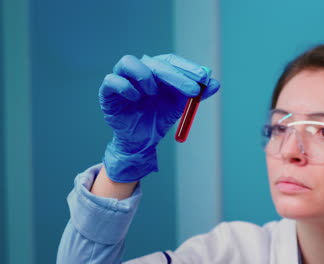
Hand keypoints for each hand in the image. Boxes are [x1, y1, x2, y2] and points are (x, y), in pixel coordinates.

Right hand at [99, 54, 219, 182]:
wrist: (141, 142)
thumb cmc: (159, 119)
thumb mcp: (180, 106)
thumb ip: (196, 94)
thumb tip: (216, 84)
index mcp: (156, 70)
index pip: (170, 60)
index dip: (187, 67)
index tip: (203, 77)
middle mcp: (139, 71)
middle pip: (155, 62)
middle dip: (175, 75)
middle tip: (192, 90)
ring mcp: (122, 79)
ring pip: (128, 62)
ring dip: (145, 75)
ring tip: (153, 93)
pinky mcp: (107, 93)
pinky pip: (112, 80)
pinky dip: (126, 87)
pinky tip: (136, 98)